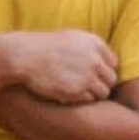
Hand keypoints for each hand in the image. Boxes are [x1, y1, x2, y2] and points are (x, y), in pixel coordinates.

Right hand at [0, 30, 118, 104]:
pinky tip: (68, 95)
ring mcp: (88, 75)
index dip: (104, 71)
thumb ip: (89, 49)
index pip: (113, 63)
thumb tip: (104, 62)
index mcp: (94, 43)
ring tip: (76, 91)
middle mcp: (95, 58)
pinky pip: (90, 100)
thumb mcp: (70, 38)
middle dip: (100, 84)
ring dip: (92, 94)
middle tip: (84, 87)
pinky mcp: (78, 90)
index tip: (93, 75)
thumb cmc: (44, 48)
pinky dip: (81, 100)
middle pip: (111, 79)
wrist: (25, 56)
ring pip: (103, 92)